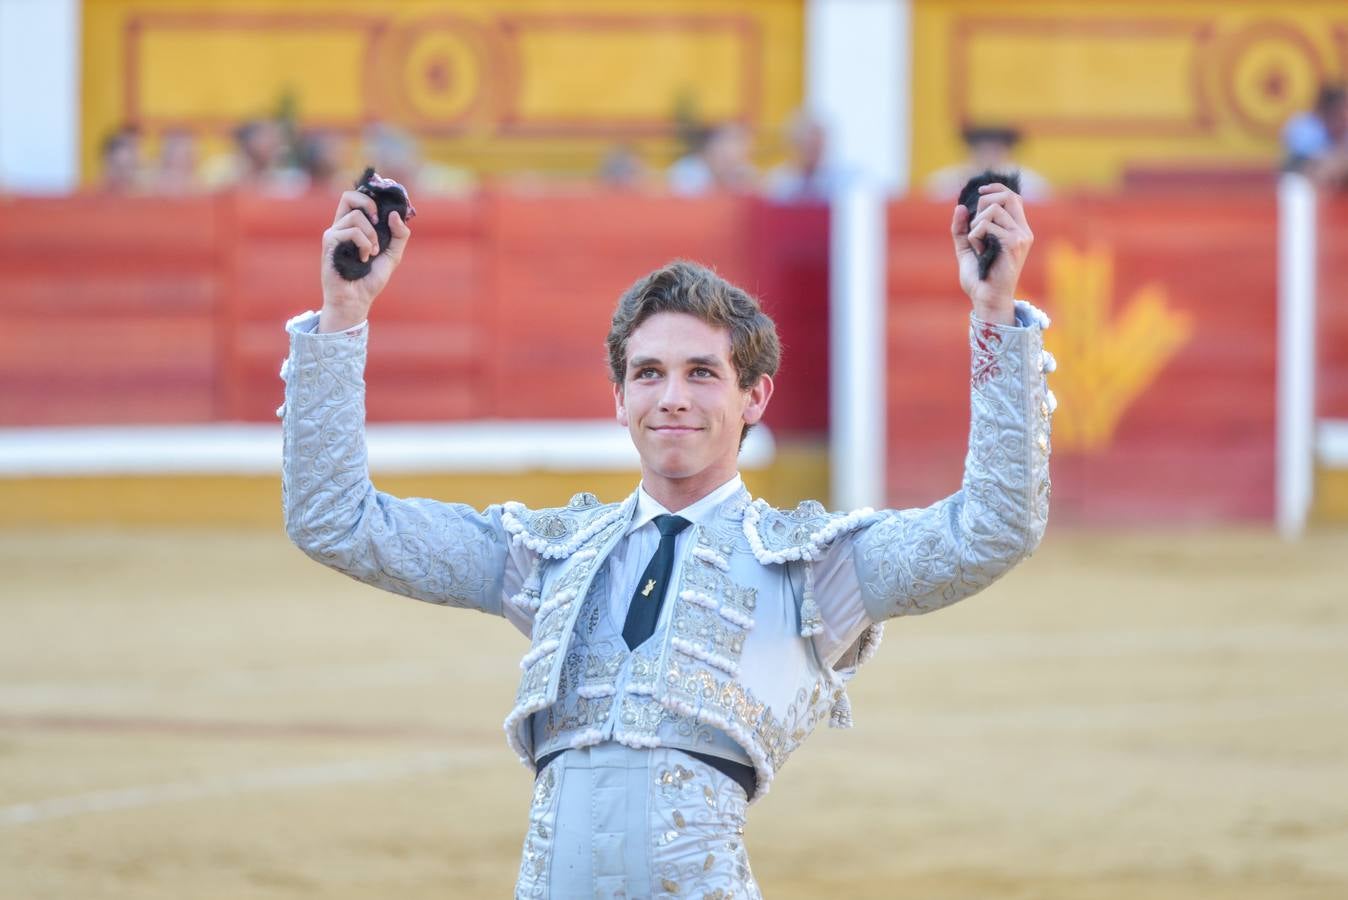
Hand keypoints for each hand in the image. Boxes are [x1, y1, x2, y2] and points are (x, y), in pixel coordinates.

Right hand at [317, 190, 411, 331]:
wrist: (356, 300)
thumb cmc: (370, 279)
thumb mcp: (393, 255)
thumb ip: (399, 235)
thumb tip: (395, 214)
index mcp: (353, 226)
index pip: (356, 198)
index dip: (371, 196)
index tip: (386, 212)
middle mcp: (341, 227)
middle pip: (348, 196)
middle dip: (369, 205)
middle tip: (378, 222)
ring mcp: (333, 234)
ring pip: (356, 217)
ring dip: (371, 235)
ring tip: (372, 253)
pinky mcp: (329, 243)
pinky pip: (351, 232)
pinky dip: (364, 245)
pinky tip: (363, 259)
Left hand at [951, 182, 1032, 324]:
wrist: (986, 299)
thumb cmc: (979, 277)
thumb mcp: (967, 247)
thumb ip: (962, 227)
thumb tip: (960, 207)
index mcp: (1017, 230)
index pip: (1013, 197)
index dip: (996, 188)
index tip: (980, 191)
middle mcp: (1022, 231)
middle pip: (1006, 196)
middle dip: (983, 204)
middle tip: (974, 228)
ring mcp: (1020, 237)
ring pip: (993, 210)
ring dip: (975, 225)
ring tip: (977, 245)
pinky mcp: (1013, 244)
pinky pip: (987, 225)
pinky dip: (975, 236)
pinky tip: (979, 251)